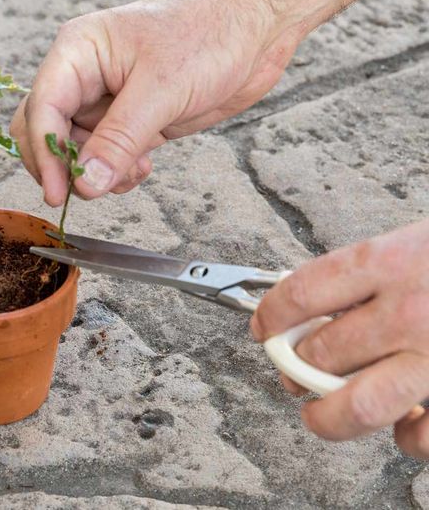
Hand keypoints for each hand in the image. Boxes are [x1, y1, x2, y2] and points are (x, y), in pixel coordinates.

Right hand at [10, 0, 378, 205]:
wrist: (256, 28)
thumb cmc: (211, 33)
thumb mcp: (162, 90)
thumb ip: (119, 140)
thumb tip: (85, 183)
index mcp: (78, 53)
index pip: (41, 109)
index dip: (44, 154)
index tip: (59, 192)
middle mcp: (83, 76)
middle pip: (44, 131)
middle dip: (61, 165)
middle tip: (87, 190)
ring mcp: (105, 100)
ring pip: (74, 149)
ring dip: (94, 173)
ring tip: (131, 173)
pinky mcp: (128, 120)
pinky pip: (104, 156)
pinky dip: (116, 172)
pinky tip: (142, 167)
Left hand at [251, 219, 428, 458]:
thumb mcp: (425, 238)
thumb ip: (378, 270)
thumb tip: (317, 300)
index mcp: (394, 258)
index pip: (301, 292)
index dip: (271, 314)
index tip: (263, 326)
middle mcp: (411, 309)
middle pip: (319, 351)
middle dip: (296, 366)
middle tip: (293, 369)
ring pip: (356, 406)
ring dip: (326, 415)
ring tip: (318, 412)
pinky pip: (422, 436)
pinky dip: (407, 437)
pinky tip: (405, 425)